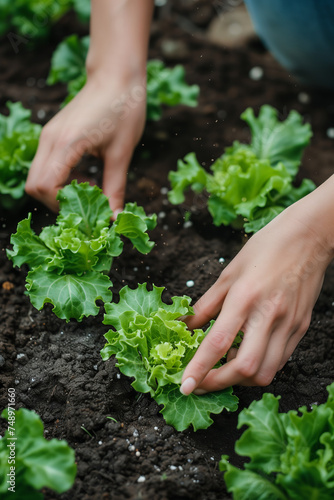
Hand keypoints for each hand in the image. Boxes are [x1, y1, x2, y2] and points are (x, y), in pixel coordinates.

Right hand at [25, 72, 146, 215]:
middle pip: (34, 186)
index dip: (63, 204)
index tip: (88, 207)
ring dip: (58, 191)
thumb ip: (115, 188)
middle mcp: (50, 139)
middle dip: (57, 202)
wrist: (117, 76)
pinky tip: (84, 177)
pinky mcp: (53, 135)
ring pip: (36, 177)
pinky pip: (45, 166)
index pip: (44, 187)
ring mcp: (48, 136)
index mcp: (66, 143)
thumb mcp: (122, 154)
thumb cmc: (124, 110)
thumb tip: (114, 217)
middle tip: (86, 203)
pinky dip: (59, 179)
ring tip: (89, 188)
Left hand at [180, 192, 333, 394]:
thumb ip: (206, 304)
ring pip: (266, 372)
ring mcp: (289, 324)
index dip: (200, 368)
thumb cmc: (265, 249)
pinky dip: (260, 367)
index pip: (219, 342)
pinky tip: (247, 355)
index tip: (184, 386)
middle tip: (202, 381)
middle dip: (219, 382)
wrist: (308, 238)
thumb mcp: (228, 273)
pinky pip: (280, 360)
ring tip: (225, 367)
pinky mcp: (300, 328)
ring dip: (241, 379)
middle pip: (246, 368)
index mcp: (245, 297)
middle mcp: (269, 315)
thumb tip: (185, 325)